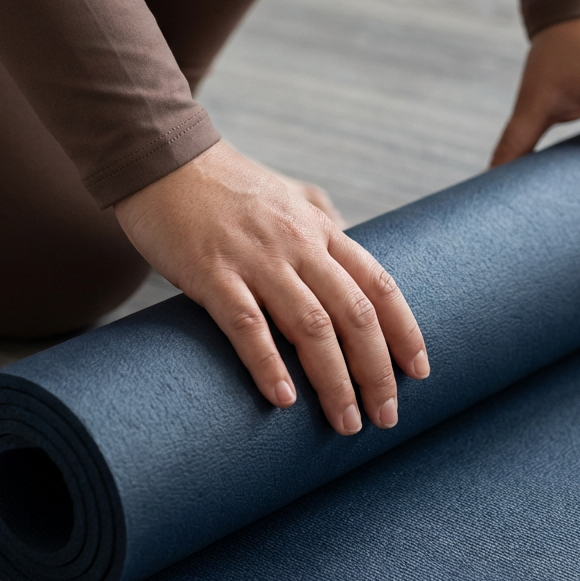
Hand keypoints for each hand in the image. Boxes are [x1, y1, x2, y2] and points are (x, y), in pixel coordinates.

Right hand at [113, 141, 428, 434]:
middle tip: (385, 417)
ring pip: (312, 326)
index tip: (419, 372)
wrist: (160, 158)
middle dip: (377, 371)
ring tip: (345, 422)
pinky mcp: (212, 272)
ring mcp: (256, 259)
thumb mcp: (286, 194)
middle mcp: (298, 244)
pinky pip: (247, 325)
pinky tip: (284, 399)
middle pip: (354, 314)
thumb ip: (318, 218)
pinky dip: (269, 364)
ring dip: (334, 381)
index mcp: (320, 229)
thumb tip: (347, 240)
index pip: (377, 285)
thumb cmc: (222, 184)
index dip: (404, 331)